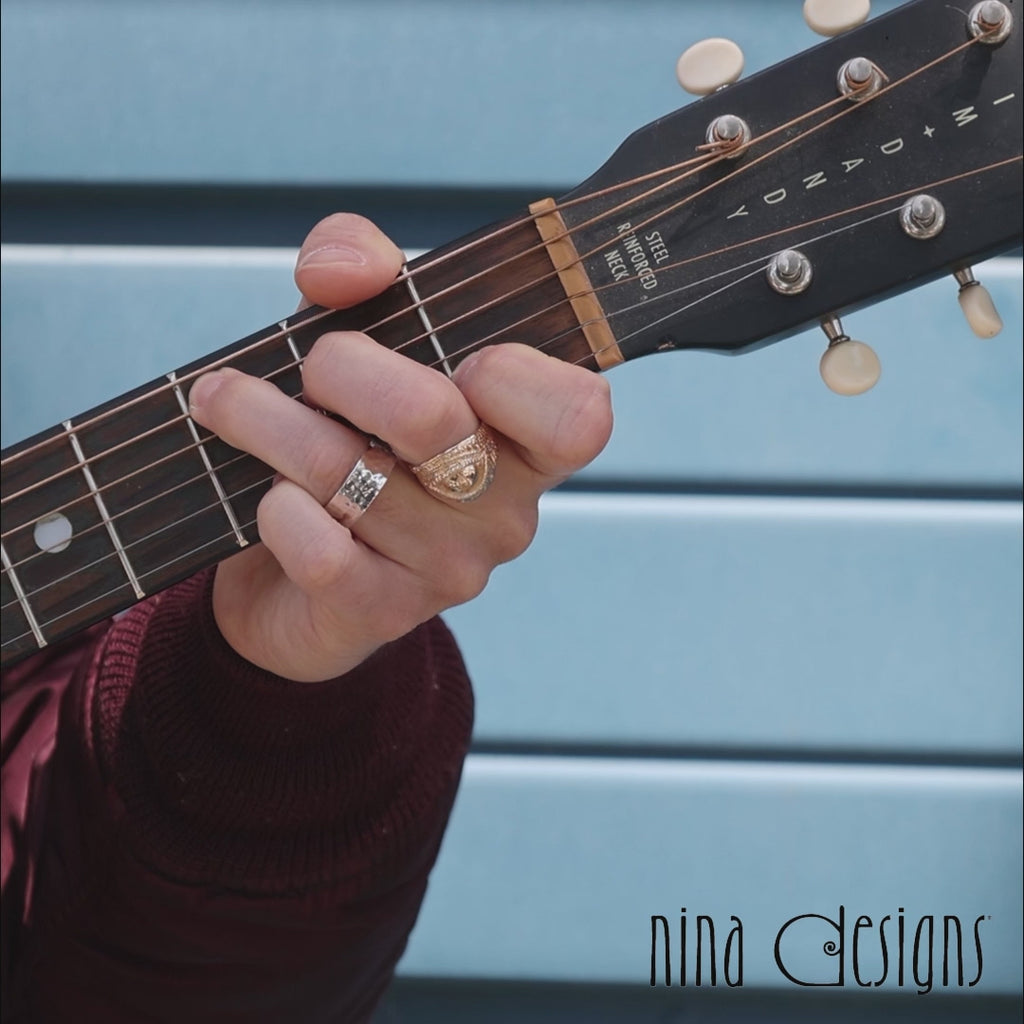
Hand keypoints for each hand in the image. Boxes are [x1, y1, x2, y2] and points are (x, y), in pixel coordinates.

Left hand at [188, 214, 612, 680]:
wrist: (291, 571)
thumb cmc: (350, 434)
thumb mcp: (361, 335)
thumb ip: (359, 268)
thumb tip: (343, 269)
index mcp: (528, 443)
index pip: (578, 415)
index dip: (515, 373)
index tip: (457, 356)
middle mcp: (505, 511)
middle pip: (431, 417)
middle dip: (338, 367)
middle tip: (307, 365)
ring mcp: (451, 569)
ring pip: (350, 473)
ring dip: (268, 424)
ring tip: (232, 404)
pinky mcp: (385, 611)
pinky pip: (321, 549)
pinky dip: (276, 508)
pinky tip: (269, 498)